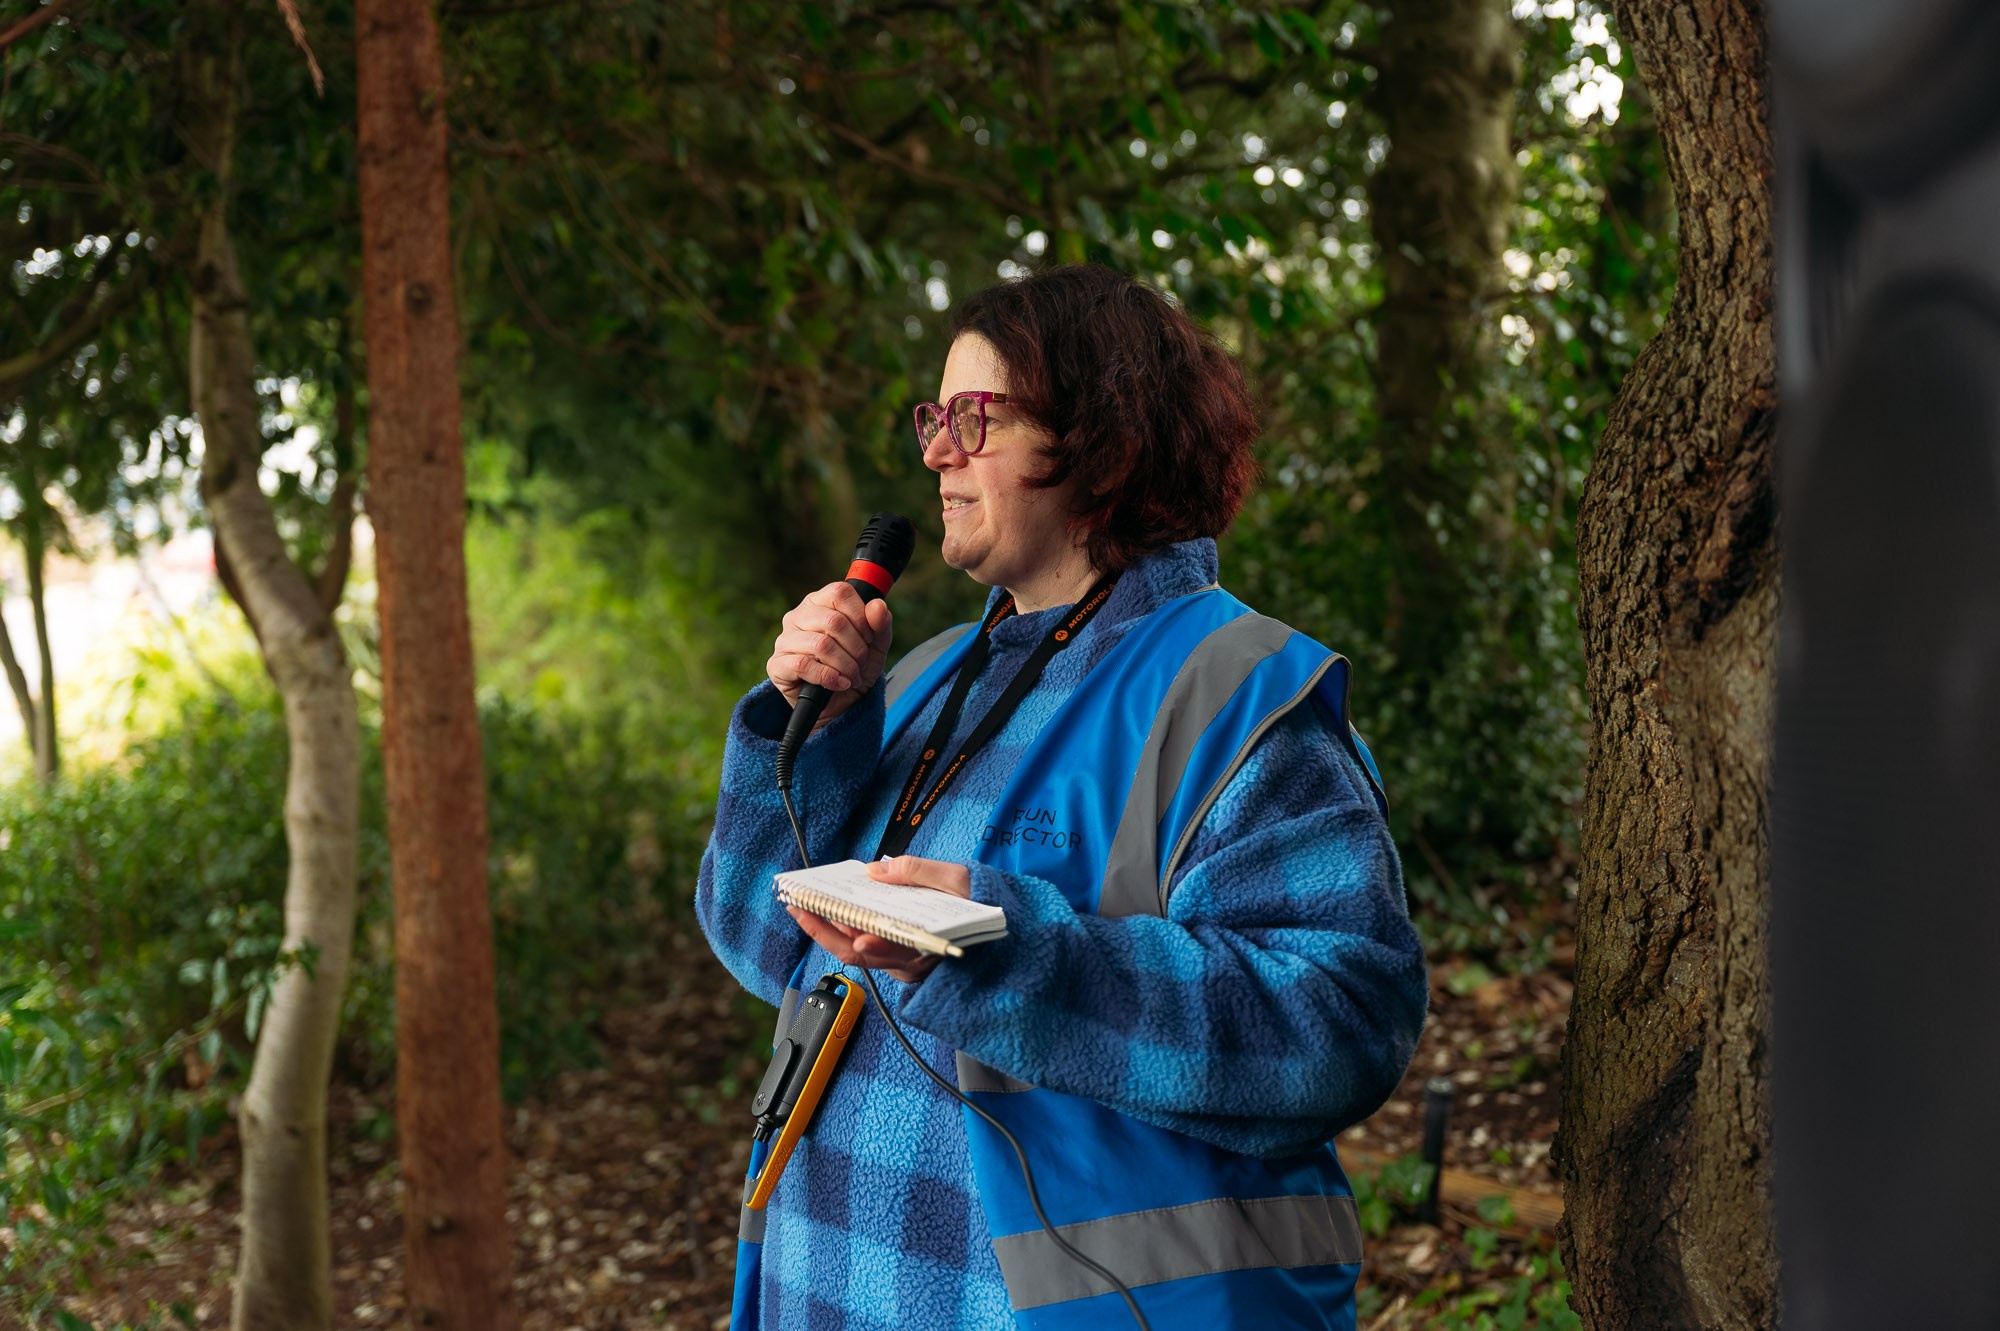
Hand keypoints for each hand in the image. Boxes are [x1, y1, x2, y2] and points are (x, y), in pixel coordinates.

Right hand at [766, 581, 893, 725]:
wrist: (842, 704)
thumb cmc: (855, 667)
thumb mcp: (876, 646)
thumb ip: (880, 624)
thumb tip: (877, 604)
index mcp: (819, 603)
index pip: (840, 593)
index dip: (860, 616)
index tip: (868, 637)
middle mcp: (798, 616)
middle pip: (834, 621)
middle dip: (856, 648)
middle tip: (860, 663)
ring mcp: (785, 640)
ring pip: (821, 645)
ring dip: (845, 665)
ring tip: (851, 676)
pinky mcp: (777, 664)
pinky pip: (803, 665)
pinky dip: (828, 677)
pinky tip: (838, 684)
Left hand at [785, 855, 973, 983]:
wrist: (999, 927)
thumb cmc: (979, 906)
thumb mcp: (956, 880)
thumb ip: (916, 872)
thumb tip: (875, 871)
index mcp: (925, 947)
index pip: (879, 946)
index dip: (850, 934)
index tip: (829, 917)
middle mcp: (910, 963)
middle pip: (856, 952)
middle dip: (823, 929)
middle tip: (798, 907)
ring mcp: (902, 964)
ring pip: (857, 951)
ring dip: (829, 928)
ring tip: (806, 905)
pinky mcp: (899, 958)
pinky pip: (866, 946)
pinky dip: (846, 929)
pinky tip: (832, 911)